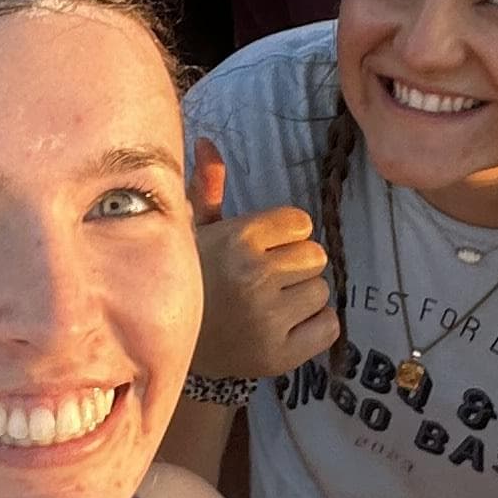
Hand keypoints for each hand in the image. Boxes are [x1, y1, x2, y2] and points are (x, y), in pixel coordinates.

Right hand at [188, 138, 336, 380]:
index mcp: (237, 239)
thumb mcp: (196, 233)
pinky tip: (284, 328)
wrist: (169, 346)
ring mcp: (268, 319)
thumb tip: (208, 142)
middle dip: (296, 267)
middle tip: (268, 282)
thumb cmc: (193, 281)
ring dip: (303, 297)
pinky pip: (329, 326)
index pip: (300, 223)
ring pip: (322, 291)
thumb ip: (209, 189)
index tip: (263, 251)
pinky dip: (314, 328)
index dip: (286, 237)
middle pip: (316, 256)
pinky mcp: (280, 355)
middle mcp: (254, 276)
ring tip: (270, 305)